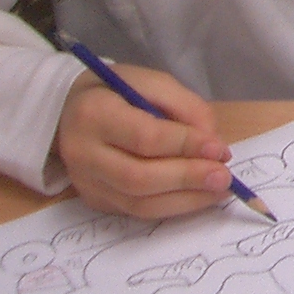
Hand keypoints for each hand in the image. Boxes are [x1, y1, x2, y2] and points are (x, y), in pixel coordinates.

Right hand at [55, 66, 235, 218]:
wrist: (69, 111)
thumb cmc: (117, 91)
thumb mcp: (153, 82)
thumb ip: (186, 108)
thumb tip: (214, 145)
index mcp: (95, 114)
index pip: (145, 137)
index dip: (186, 146)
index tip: (220, 150)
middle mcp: (83, 154)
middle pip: (140, 178)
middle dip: (188, 179)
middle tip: (225, 177)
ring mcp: (85, 183)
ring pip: (139, 203)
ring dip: (185, 200)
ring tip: (218, 190)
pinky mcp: (94, 201)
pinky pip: (136, 211)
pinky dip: (171, 206)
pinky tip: (196, 196)